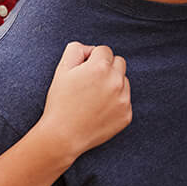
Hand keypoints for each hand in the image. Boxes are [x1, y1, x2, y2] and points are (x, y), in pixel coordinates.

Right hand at [38, 41, 131, 157]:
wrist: (63, 136)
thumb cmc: (60, 102)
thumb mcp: (61, 70)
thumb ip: (75, 50)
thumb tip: (90, 50)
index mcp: (100, 67)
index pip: (104, 50)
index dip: (91, 58)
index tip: (82, 71)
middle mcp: (116, 81)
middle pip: (119, 62)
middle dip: (106, 68)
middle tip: (89, 83)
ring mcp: (123, 99)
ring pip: (124, 81)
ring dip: (112, 84)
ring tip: (93, 98)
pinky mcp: (126, 115)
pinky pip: (125, 100)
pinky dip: (115, 102)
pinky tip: (99, 110)